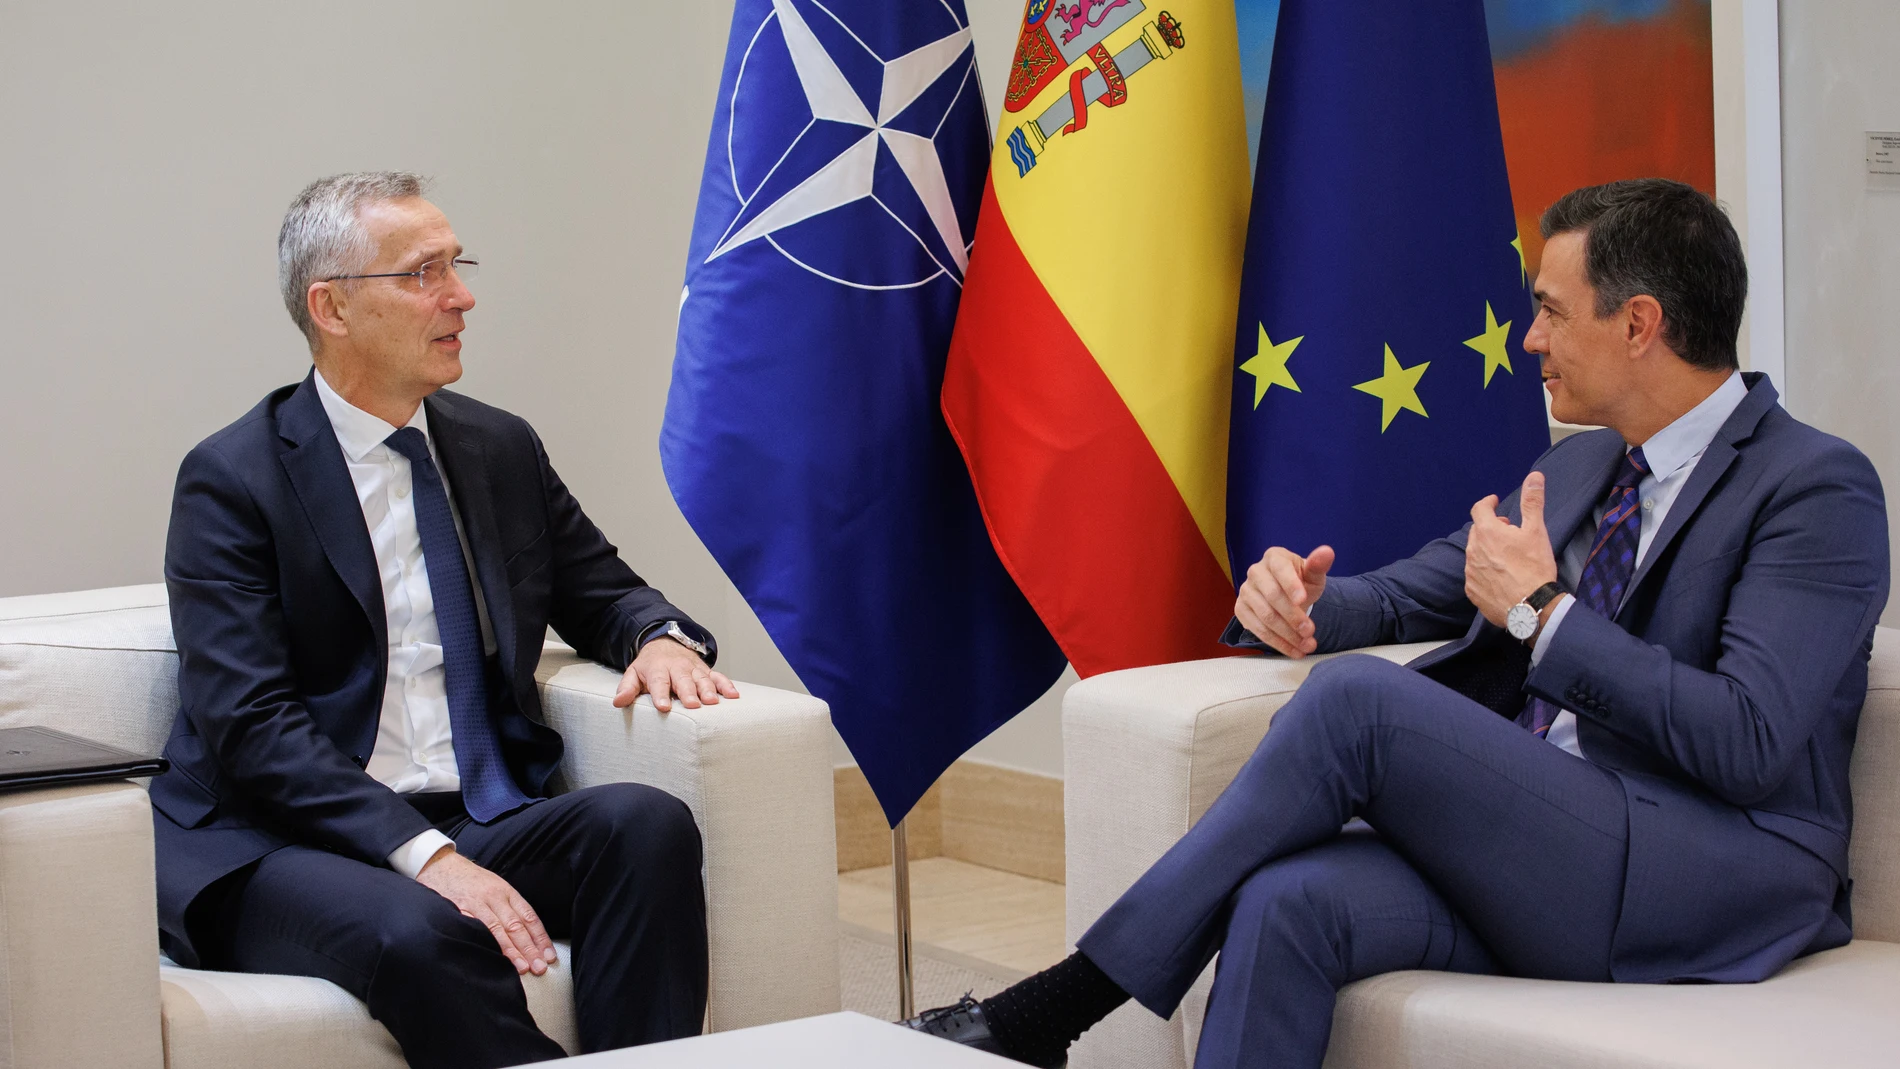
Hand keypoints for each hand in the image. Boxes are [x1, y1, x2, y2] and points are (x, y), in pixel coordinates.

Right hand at [416, 850, 556, 975]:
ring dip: (511, 951)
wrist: (440, 864)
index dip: (540, 937)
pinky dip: (484, 944)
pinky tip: (492, 957)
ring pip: (497, 930)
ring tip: (522, 967)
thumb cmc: (471, 880)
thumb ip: (509, 908)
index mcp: (507, 892)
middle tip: (539, 967)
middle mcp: (494, 898)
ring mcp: (476, 905)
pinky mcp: (457, 911)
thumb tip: (529, 937)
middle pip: (516, 926)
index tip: (548, 955)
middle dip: (529, 948)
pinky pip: (473, 929)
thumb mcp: (495, 887)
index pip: (529, 917)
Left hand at [614, 636, 739, 711]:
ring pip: (702, 679)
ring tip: (713, 702)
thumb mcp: (634, 674)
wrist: (665, 644)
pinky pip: (718, 677)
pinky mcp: (705, 670)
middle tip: (693, 705)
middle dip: (689, 693)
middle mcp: (677, 668)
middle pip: (684, 681)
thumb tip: (618, 702)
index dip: (661, 694)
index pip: (659, 682)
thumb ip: (627, 688)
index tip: (663, 707)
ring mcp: (693, 669)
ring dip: (709, 690)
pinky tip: (733, 695)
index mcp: (658, 669)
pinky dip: (726, 684)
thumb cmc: (649, 666)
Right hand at [1235, 545, 1334, 657]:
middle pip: (1272, 596)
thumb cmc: (1301, 581)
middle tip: (1310, 631)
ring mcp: (1245, 591)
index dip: (1291, 585)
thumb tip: (1327, 552)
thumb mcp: (1313, 574)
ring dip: (1287, 635)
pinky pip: (1257, 629)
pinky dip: (1277, 643)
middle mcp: (1255, 572)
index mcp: (1274, 558)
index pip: (1281, 570)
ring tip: (1307, 645)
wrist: (1287, 594)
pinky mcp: (1241, 610)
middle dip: (1293, 617)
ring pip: (1265, 617)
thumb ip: (1319, 565)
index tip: (1304, 600)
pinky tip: (1294, 650)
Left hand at [1465, 471, 1559, 626]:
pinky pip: (1475, 575)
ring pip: (1475, 553)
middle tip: (1509, 532)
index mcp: (1487, 533)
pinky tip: (1501, 576)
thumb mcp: (1537, 531)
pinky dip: (1485, 571)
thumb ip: (1532, 502)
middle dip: (1491, 527)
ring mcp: (1470, 572)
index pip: (1479, 509)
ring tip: (1507, 556)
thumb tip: (1534, 475)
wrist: (1531, 607)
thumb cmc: (1535, 567)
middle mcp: (1473, 551)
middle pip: (1477, 531)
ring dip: (1487, 550)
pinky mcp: (1472, 591)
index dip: (1487, 503)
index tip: (1494, 502)